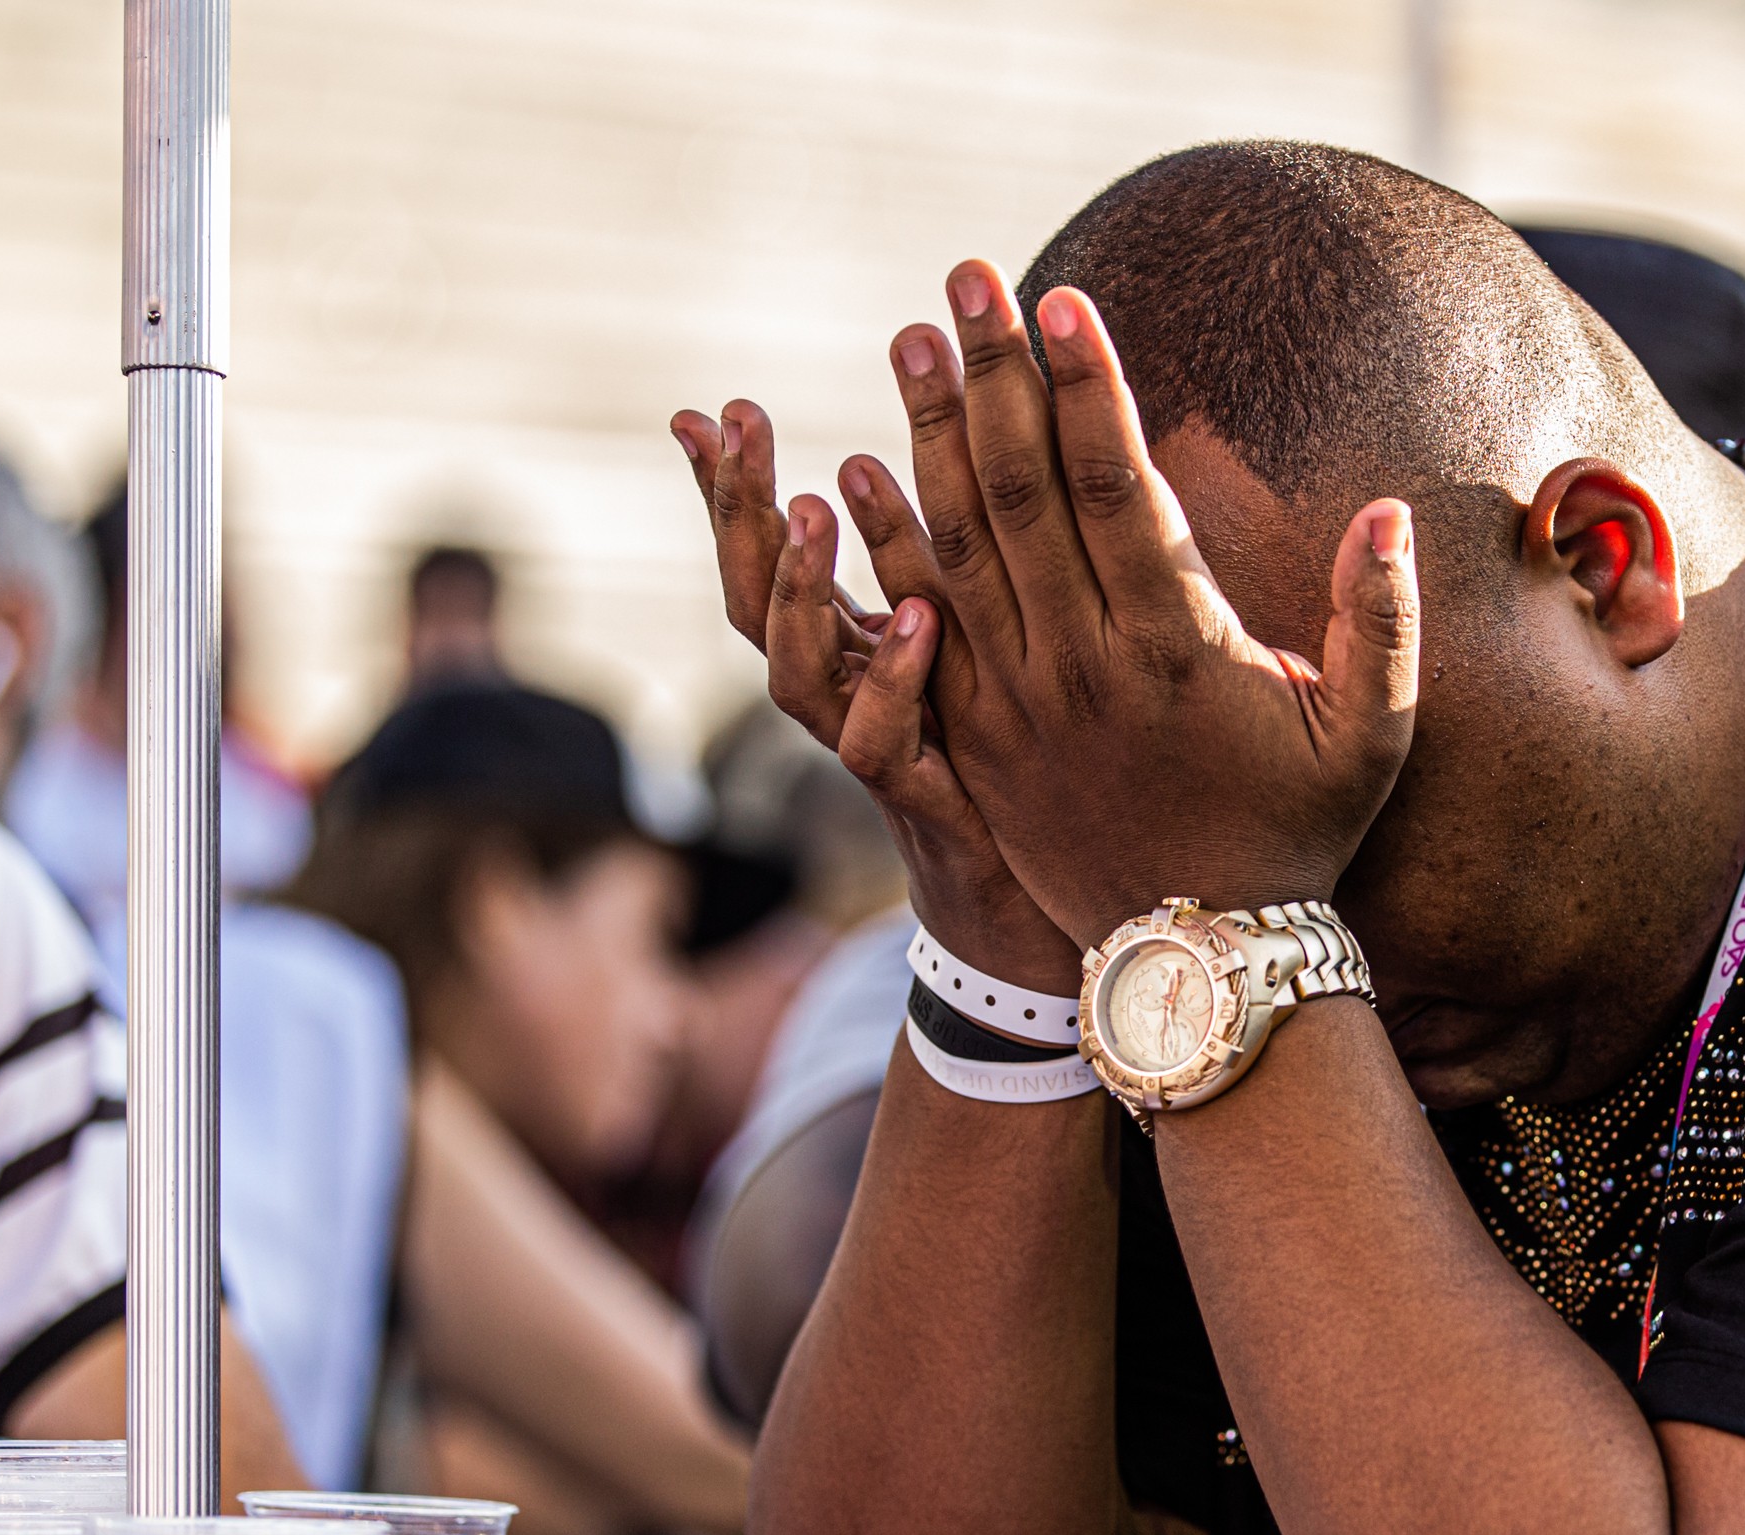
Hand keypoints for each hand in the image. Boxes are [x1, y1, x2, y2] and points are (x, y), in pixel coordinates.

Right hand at [672, 400, 1080, 997]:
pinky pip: (881, 745)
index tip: (705, 407)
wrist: (1039, 919)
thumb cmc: (1020, 774)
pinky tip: (918, 612)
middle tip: (735, 419)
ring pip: (794, 674)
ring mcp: (873, 756)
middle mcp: (842, 703)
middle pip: (753, 604)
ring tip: (805, 503)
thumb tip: (978, 451)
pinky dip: (890, 681)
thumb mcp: (986, 654)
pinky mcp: (923, 805)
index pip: (766, 564)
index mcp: (851, 656)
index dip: (729, 493)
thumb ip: (961, 571)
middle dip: (737, 510)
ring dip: (795, 588)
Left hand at [868, 262, 1419, 945]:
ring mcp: (1018, 704)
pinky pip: (915, 628)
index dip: (1088, 388)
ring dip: (928, 437)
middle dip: (993, 375)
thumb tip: (1388, 509)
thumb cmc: (1301, 838)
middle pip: (1020, 493)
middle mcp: (1084, 666)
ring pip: (957, 548)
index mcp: (1179, 649)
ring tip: (909, 344)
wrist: (1203, 966)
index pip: (1119, 488)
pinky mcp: (976, 741)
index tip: (1061, 300)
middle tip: (963, 278)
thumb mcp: (1374, 737)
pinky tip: (855, 473)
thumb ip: (1383, 619)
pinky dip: (881, 549)